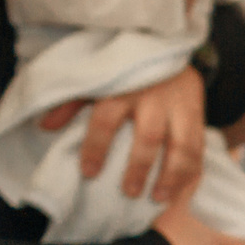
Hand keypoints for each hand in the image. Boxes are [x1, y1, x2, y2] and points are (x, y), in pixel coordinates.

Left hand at [40, 67, 206, 203]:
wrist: (165, 47)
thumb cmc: (124, 71)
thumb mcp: (95, 79)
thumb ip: (71, 102)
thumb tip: (45, 126)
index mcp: (123, 88)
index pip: (107, 119)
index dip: (96, 147)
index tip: (88, 173)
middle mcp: (154, 97)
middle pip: (149, 136)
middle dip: (139, 167)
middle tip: (128, 193)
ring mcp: (180, 105)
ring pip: (183, 144)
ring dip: (173, 174)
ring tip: (159, 197)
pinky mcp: (198, 112)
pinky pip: (200, 145)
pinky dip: (193, 169)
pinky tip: (182, 188)